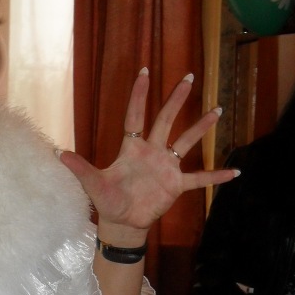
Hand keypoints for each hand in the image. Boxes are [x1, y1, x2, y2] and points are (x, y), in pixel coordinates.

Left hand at [57, 69, 235, 239]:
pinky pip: (200, 178)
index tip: (145, 71)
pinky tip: (235, 171)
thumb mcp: (93, 183)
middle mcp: (152, 151)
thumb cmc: (107, 200)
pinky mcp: (177, 185)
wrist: (122, 222)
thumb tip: (59, 154)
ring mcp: (167, 167)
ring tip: (217, 110)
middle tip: (189, 77)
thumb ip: (80, 168)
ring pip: (187, 142)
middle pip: (166, 119)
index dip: (139, 95)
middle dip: (177, 99)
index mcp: (132, 148)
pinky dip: (216, 176)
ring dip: (201, 127)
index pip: (136, 115)